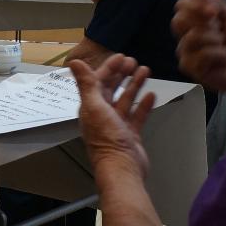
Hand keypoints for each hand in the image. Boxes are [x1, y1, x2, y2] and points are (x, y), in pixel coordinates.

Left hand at [69, 54, 153, 179]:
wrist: (122, 168)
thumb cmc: (107, 139)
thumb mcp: (94, 106)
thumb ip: (86, 84)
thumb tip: (74, 62)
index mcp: (91, 107)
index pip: (97, 82)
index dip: (108, 68)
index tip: (120, 57)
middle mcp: (102, 115)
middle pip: (112, 89)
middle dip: (121, 74)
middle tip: (134, 61)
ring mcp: (118, 125)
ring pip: (126, 100)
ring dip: (134, 85)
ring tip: (145, 71)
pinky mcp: (131, 134)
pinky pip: (137, 115)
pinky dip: (144, 105)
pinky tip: (151, 95)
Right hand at [172, 0, 225, 91]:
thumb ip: (215, 2)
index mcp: (195, 19)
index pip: (181, 5)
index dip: (195, 4)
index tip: (214, 10)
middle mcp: (186, 34)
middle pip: (178, 20)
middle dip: (205, 23)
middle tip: (220, 27)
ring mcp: (186, 52)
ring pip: (192, 37)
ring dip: (215, 39)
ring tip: (225, 45)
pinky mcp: (191, 68)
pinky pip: (201, 54)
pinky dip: (219, 54)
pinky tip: (225, 58)